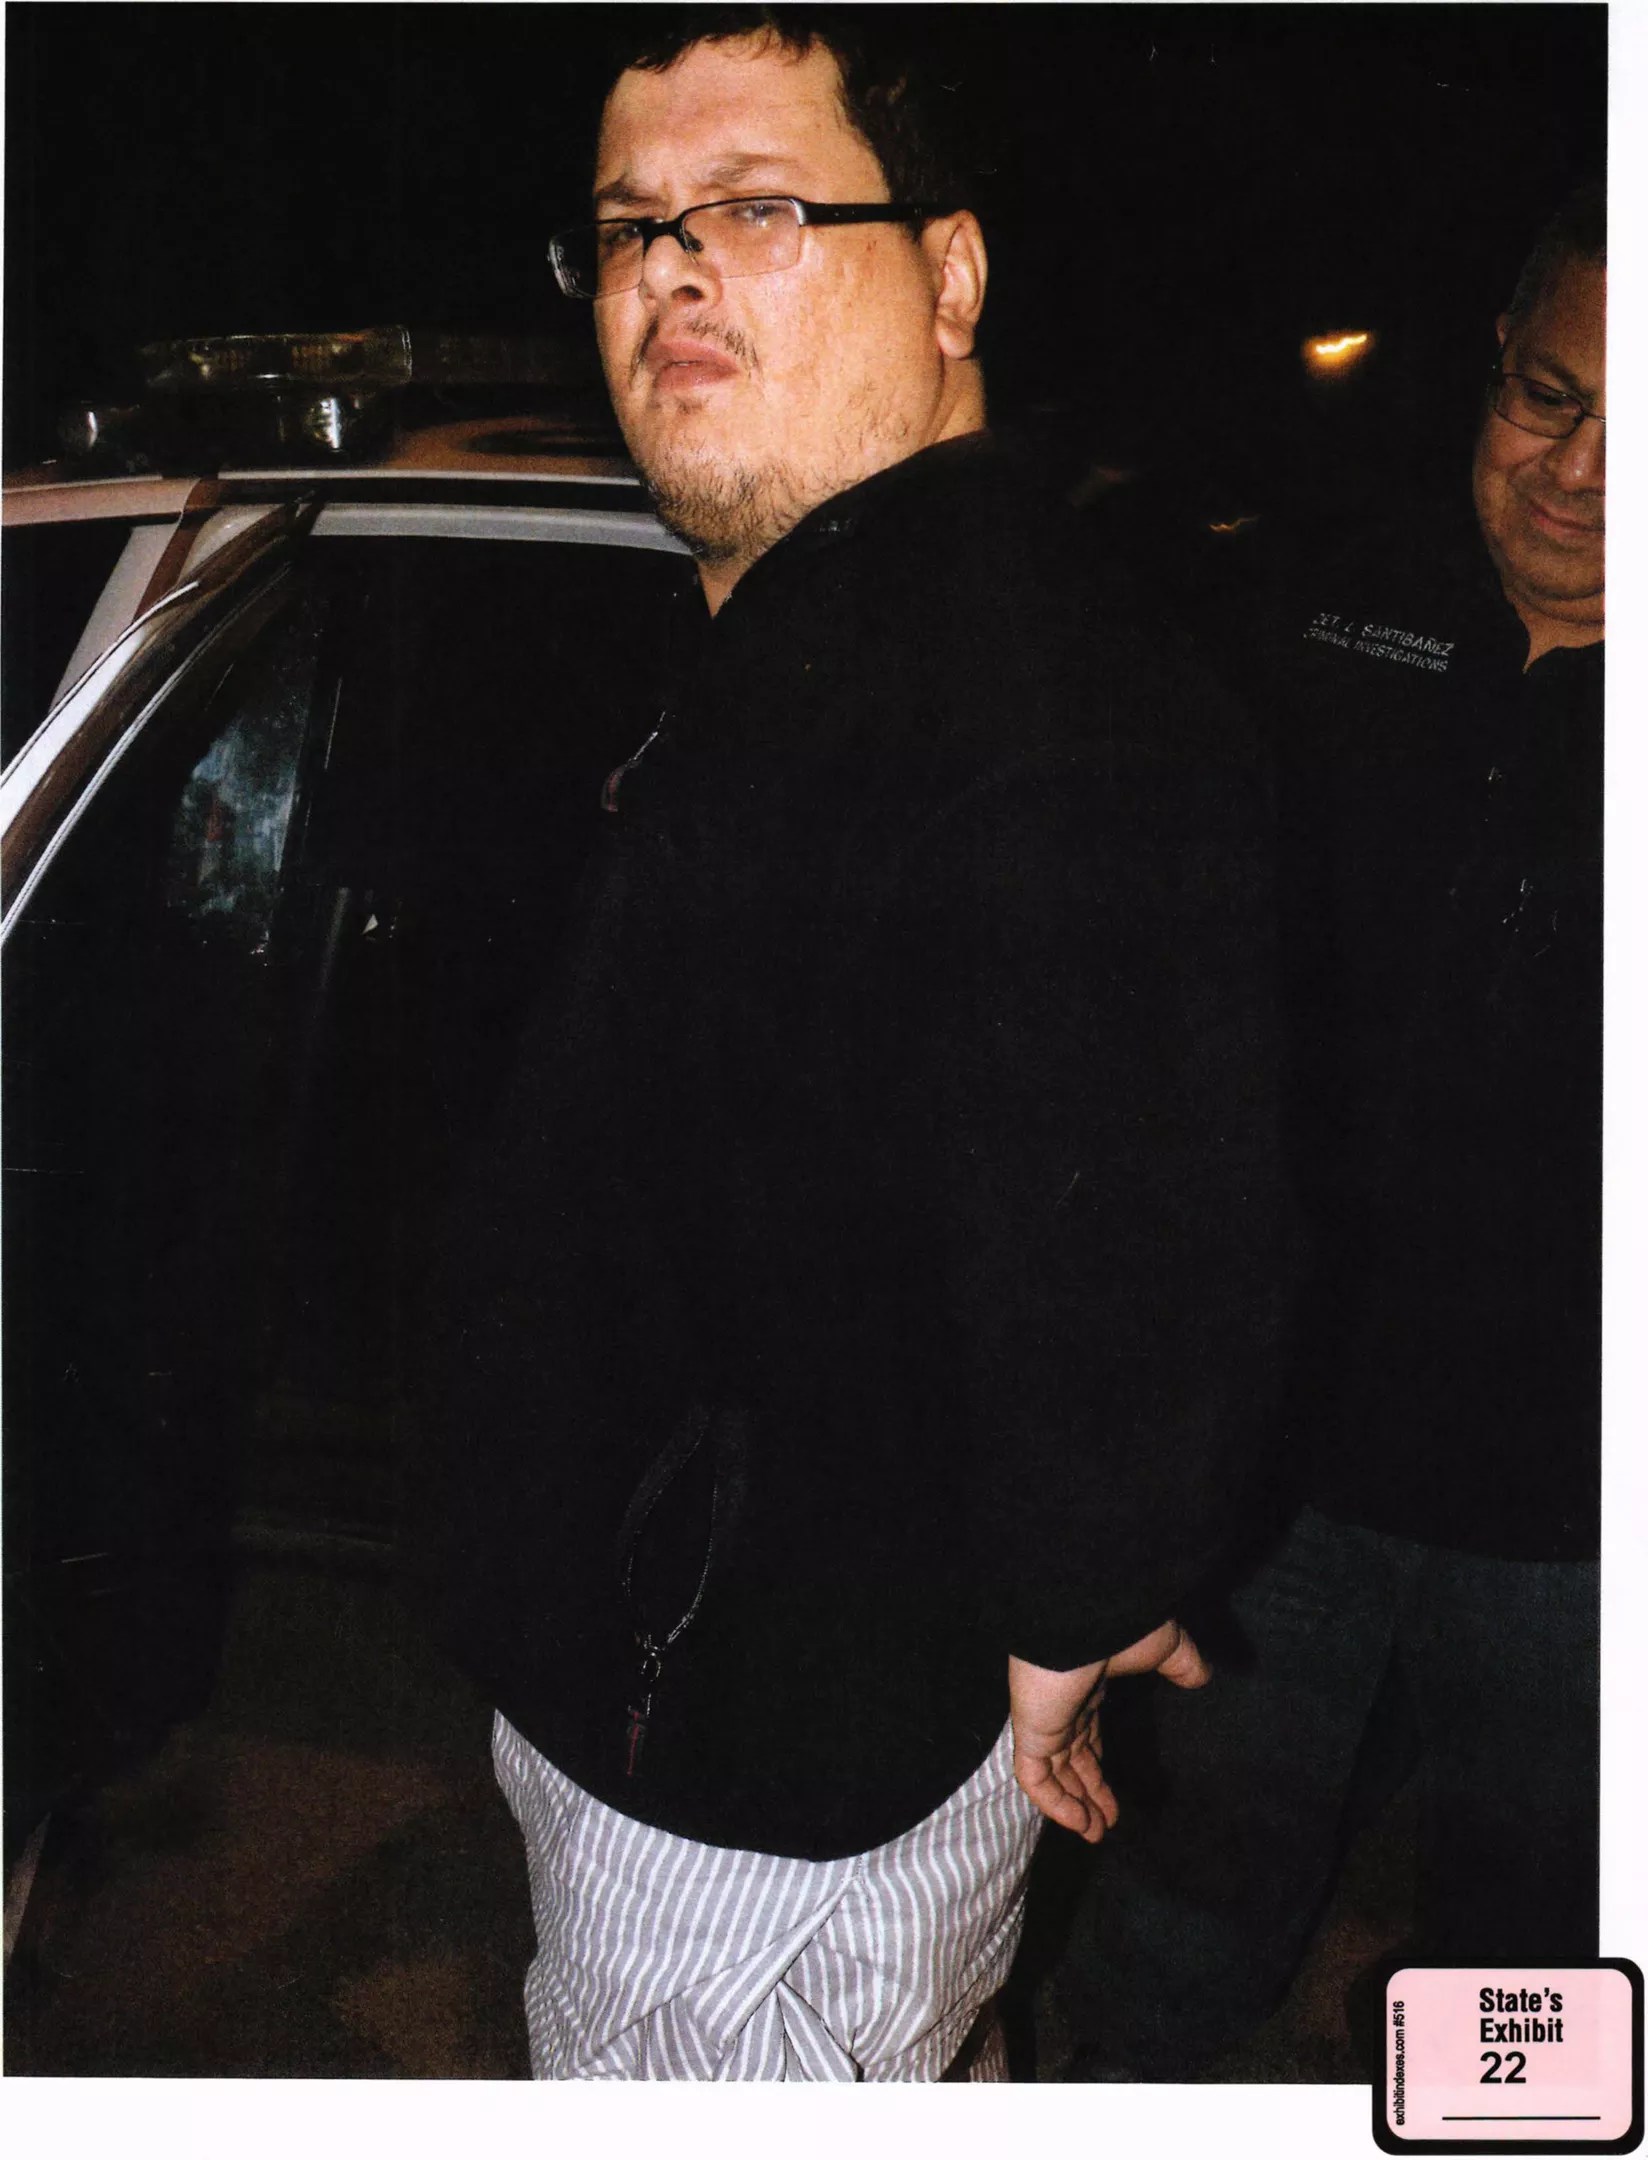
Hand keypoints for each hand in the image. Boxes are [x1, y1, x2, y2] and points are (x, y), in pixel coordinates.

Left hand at [1008, 1620, 1208, 1841]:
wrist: (1084, 1610)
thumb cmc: (1121, 1622)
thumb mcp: (1165, 1645)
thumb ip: (1182, 1664)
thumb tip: (1202, 1678)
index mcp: (1086, 1687)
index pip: (1085, 1733)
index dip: (1097, 1766)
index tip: (1112, 1792)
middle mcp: (1063, 1706)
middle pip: (1070, 1759)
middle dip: (1087, 1792)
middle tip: (1106, 1823)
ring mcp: (1044, 1719)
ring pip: (1053, 1774)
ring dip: (1074, 1807)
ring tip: (1096, 1834)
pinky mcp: (1030, 1730)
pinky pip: (1035, 1778)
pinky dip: (1055, 1805)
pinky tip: (1082, 1824)